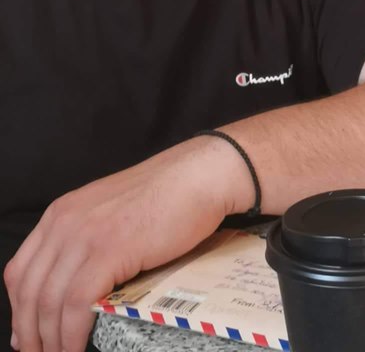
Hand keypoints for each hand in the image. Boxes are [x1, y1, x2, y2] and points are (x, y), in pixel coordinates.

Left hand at [4, 138, 245, 351]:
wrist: (200, 174)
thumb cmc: (167, 195)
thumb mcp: (112, 212)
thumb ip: (87, 242)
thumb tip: (73, 292)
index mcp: (62, 212)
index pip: (20, 272)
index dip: (20, 313)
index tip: (29, 339)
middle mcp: (65, 221)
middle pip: (29, 292)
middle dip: (32, 334)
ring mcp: (86, 233)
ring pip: (49, 302)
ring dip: (52, 341)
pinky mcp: (110, 248)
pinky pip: (76, 303)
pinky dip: (72, 334)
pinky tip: (79, 347)